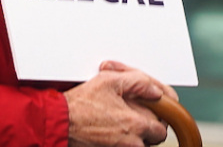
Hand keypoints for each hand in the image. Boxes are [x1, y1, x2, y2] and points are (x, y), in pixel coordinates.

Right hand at [64, 61, 178, 146]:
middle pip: (155, 138)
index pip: (163, 126)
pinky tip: (116, 129)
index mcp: (136, 123)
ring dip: (139, 136)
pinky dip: (126, 141)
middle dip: (152, 126)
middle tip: (141, 114)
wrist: (59, 123)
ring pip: (141, 145)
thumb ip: (138, 83)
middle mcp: (131, 142)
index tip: (158, 108)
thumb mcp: (110, 81)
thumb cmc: (80, 103)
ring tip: (127, 121)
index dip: (162, 115)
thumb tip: (156, 91)